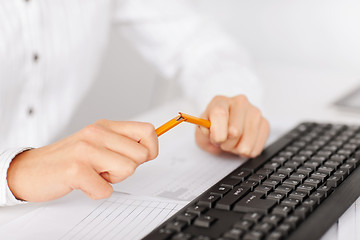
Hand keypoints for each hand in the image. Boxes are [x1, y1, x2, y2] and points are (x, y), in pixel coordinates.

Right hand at [7, 120, 157, 201]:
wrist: (30, 170)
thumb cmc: (68, 159)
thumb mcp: (97, 143)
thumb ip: (122, 144)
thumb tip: (150, 149)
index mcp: (105, 126)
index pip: (148, 131)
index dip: (150, 149)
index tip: (137, 158)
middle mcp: (97, 133)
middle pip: (141, 155)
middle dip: (128, 168)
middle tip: (106, 168)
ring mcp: (86, 150)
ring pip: (128, 170)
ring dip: (112, 180)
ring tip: (93, 174)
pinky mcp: (76, 169)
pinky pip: (106, 190)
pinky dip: (97, 192)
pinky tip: (83, 184)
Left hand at [195, 95, 269, 157]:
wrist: (223, 131)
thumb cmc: (212, 129)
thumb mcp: (202, 129)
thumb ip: (203, 128)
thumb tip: (208, 129)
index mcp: (220, 101)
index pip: (220, 113)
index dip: (216, 132)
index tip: (215, 140)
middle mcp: (240, 102)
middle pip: (234, 132)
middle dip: (226, 143)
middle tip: (222, 141)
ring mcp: (255, 112)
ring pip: (246, 144)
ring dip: (236, 149)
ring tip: (232, 142)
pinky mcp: (265, 124)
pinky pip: (256, 149)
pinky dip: (247, 152)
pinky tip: (242, 143)